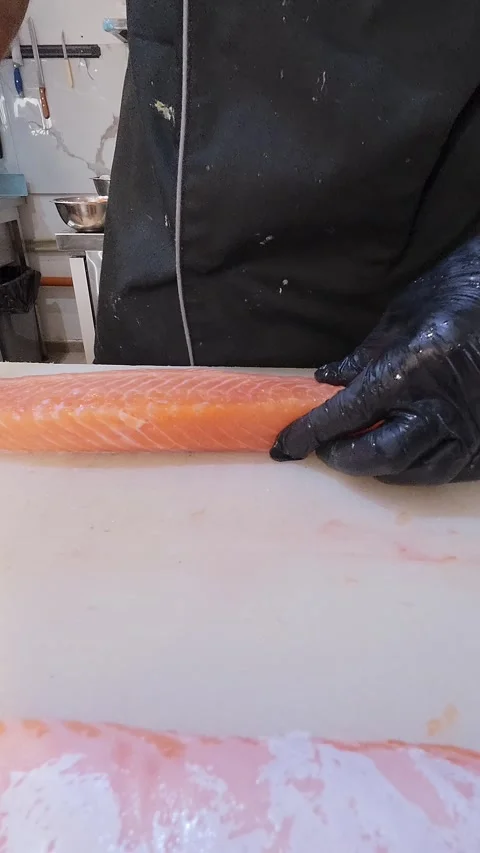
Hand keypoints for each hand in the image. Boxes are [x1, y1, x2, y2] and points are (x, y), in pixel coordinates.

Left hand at [271, 236, 479, 484]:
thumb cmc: (449, 295)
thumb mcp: (397, 320)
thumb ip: (362, 359)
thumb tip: (328, 384)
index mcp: (411, 371)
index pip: (349, 414)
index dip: (311, 432)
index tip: (286, 445)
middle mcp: (442, 407)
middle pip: (382, 456)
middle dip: (346, 457)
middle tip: (328, 448)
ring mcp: (471, 428)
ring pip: (418, 471)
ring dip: (382, 468)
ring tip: (364, 450)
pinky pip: (450, 469)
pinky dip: (420, 467)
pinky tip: (406, 454)